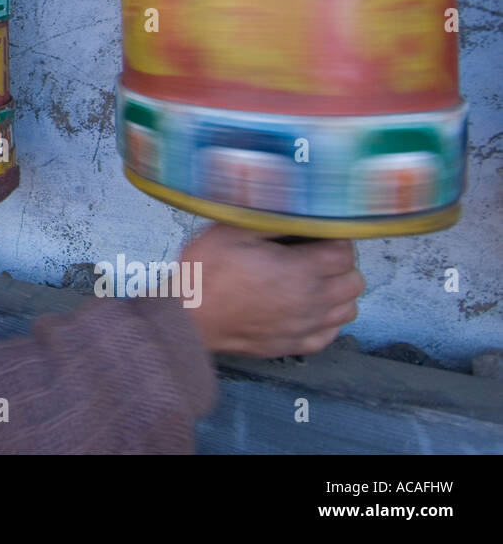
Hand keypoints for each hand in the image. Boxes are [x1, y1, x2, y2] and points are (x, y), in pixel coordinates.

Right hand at [180, 222, 363, 356]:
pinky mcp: (293, 345)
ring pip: (348, 309)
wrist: (188, 317)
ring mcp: (303, 327)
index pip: (345, 252)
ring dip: (338, 292)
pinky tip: (308, 307)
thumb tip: (291, 199)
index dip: (335, 238)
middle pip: (354, 281)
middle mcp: (310, 301)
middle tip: (317, 255)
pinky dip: (328, 320)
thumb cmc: (205, 275)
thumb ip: (269, 215)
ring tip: (315, 281)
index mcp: (300, 271)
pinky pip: (330, 334)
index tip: (318, 234)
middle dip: (341, 264)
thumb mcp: (231, 230)